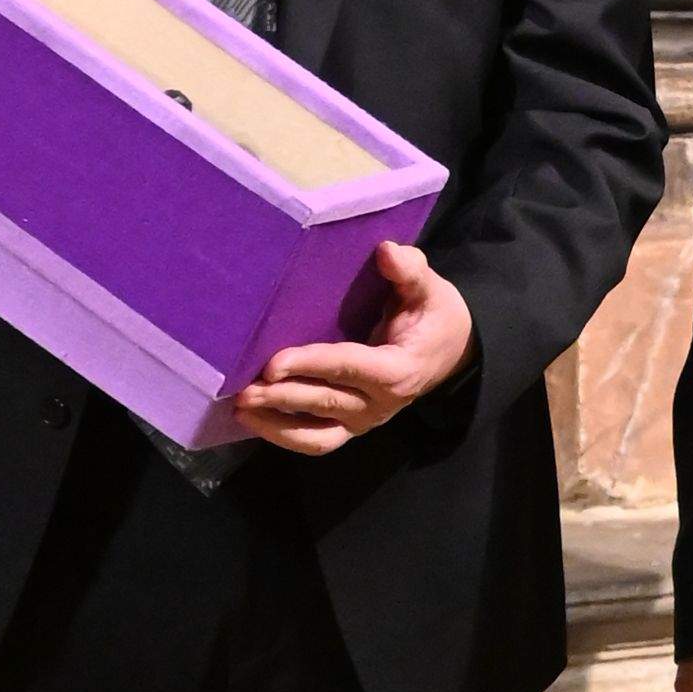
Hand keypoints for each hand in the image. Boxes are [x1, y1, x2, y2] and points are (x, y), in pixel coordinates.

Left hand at [231, 241, 475, 453]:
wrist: (451, 354)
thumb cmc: (435, 316)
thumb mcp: (431, 290)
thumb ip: (410, 271)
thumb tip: (386, 251)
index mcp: (397, 369)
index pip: (349, 368)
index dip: (311, 365)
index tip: (273, 363)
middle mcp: (379, 403)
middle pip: (326, 403)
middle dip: (283, 397)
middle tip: (243, 389)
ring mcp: (363, 421)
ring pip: (316, 435)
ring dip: (276, 425)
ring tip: (241, 409)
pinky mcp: (350, 427)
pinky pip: (315, 440)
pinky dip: (282, 435)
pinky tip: (253, 419)